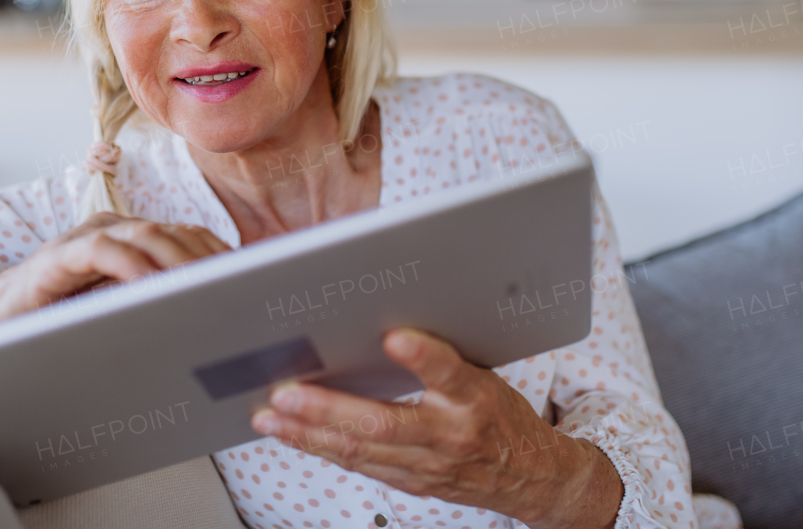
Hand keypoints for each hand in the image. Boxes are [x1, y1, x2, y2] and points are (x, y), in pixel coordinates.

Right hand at [0, 212, 230, 325]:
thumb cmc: (56, 318)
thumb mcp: (113, 309)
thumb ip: (149, 303)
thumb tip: (204, 320)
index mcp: (132, 239)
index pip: (187, 236)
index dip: (218, 253)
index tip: (250, 277)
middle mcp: (114, 230)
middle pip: (174, 233)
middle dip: (208, 257)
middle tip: (236, 287)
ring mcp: (87, 237)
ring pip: (145, 235)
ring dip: (178, 259)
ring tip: (204, 286)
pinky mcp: (60, 255)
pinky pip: (102, 251)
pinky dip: (130, 266)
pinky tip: (150, 286)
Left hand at [249, 329, 621, 528]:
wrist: (532, 475)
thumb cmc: (500, 412)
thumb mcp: (485, 372)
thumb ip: (442, 356)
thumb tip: (386, 320)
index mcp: (476, 398)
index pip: (450, 373)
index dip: (424, 356)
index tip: (395, 336)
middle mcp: (452, 435)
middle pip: (384, 423)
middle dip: (329, 409)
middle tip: (287, 391)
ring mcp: (429, 465)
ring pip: (360, 450)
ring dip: (309, 433)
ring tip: (271, 414)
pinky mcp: (413, 483)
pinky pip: (359, 465)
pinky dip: (320, 447)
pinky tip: (291, 432)